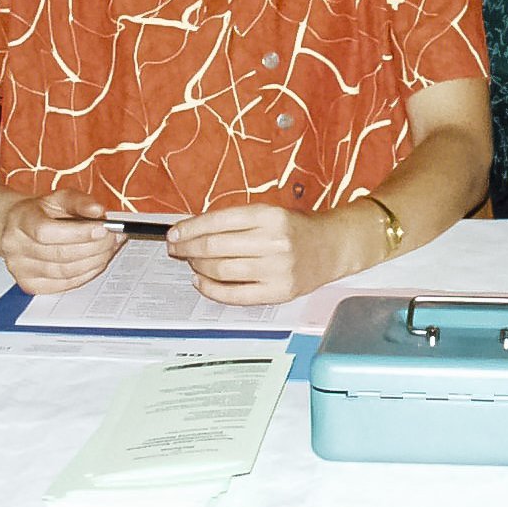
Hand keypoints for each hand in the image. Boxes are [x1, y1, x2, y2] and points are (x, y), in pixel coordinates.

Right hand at [0, 189, 122, 294]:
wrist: (18, 227)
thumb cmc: (43, 212)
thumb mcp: (60, 198)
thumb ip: (81, 202)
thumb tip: (98, 212)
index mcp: (21, 220)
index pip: (46, 232)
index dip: (78, 233)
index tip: (103, 229)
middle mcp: (15, 246)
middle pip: (59, 254)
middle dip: (94, 247)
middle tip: (114, 238)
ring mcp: (20, 269)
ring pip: (65, 272)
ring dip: (95, 261)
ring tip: (109, 248)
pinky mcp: (29, 284)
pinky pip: (64, 284)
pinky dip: (86, 274)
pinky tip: (97, 261)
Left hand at [167, 203, 374, 304]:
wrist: (332, 246)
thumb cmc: (296, 228)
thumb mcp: (270, 212)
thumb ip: (236, 221)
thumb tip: (192, 232)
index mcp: (270, 215)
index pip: (218, 222)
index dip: (189, 229)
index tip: (174, 234)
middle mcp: (274, 242)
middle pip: (214, 247)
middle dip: (187, 248)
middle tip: (176, 248)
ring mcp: (277, 269)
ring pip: (220, 270)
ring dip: (197, 267)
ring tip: (191, 262)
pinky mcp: (278, 291)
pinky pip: (234, 294)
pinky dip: (210, 289)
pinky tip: (201, 281)